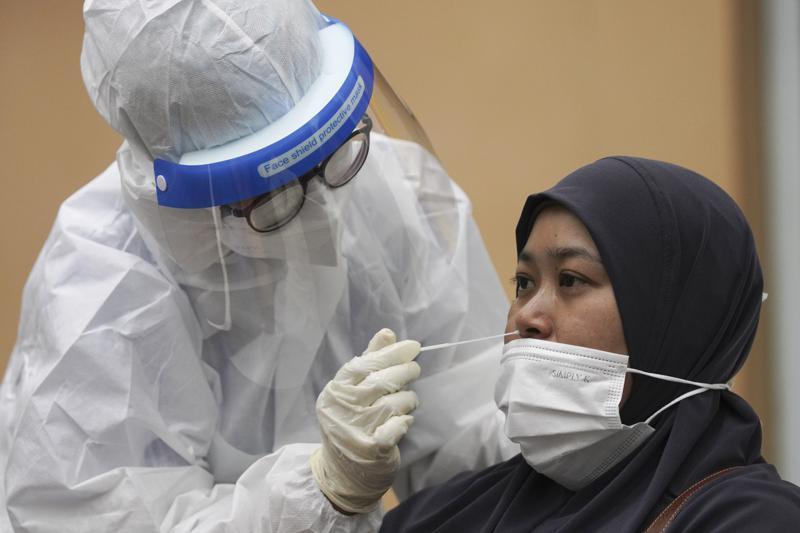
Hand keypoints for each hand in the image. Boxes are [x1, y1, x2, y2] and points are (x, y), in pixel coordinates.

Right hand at [310, 329, 420, 513]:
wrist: (343, 474)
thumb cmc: (352, 425)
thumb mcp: (353, 393)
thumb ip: (369, 362)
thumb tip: (387, 333)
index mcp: (334, 392)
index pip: (363, 365)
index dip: (389, 353)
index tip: (412, 346)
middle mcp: (341, 410)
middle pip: (380, 381)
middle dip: (403, 371)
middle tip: (415, 369)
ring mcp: (355, 430)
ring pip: (392, 403)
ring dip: (407, 399)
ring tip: (408, 401)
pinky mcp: (371, 449)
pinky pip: (397, 426)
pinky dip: (405, 421)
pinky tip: (404, 421)